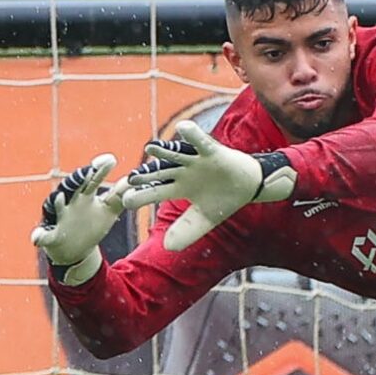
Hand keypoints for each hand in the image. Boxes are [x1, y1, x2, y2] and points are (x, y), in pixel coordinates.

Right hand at [31, 153, 129, 283]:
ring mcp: (59, 218)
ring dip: (56, 203)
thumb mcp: (109, 210)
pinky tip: (37, 237)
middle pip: (74, 188)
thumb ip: (119, 196)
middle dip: (79, 180)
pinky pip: (42, 236)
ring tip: (59, 196)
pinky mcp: (50, 236)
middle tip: (88, 171)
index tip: (111, 159)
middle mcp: (70, 203)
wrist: (74, 249)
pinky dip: (40, 236)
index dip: (100, 170)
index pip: (93, 180)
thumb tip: (134, 182)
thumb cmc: (92, 224)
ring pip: (54, 208)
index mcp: (85, 196)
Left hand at [122, 120, 296, 251]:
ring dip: (163, 151)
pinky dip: (193, 135)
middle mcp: (183, 172)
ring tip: (150, 148)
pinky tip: (183, 128)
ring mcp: (196, 161)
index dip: (141, 195)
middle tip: (130, 179)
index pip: (155, 192)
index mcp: (178, 188)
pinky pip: (201, 142)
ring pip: (176, 155)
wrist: (249, 187)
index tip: (126, 201)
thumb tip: (167, 246)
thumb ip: (187, 232)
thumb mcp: (204, 220)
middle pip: (160, 173)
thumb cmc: (224, 201)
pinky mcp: (212, 152)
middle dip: (146, 175)